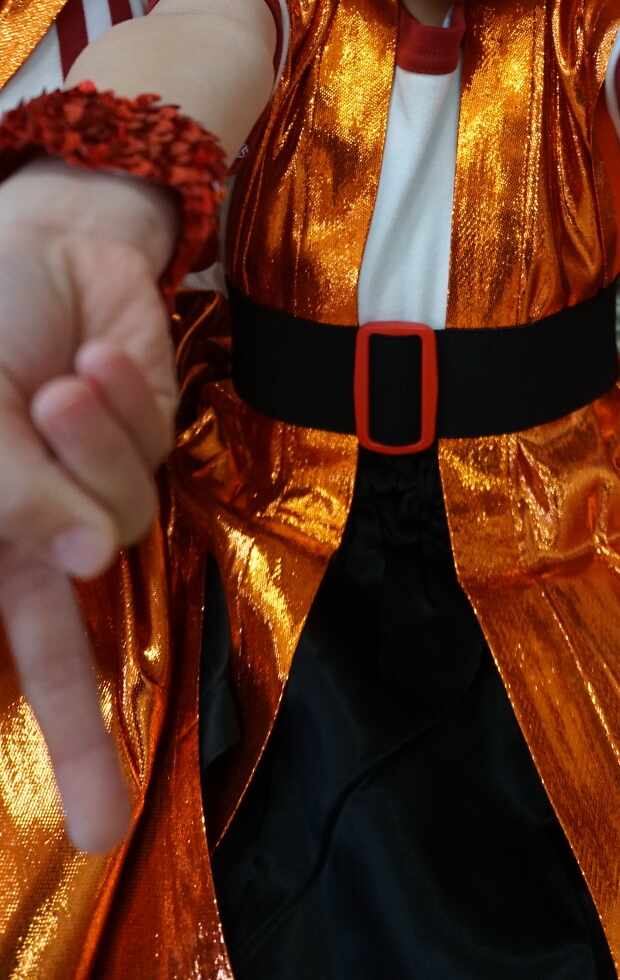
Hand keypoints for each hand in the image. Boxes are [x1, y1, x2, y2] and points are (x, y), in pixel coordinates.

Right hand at [0, 165, 176, 849]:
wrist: (44, 242)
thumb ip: (10, 495)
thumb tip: (90, 558)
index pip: (18, 650)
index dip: (52, 729)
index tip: (79, 829)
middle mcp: (40, 529)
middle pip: (62, 653)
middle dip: (81, 737)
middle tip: (98, 827)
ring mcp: (96, 486)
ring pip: (120, 517)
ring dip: (82, 442)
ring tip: (52, 384)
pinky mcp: (153, 436)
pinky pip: (152, 447)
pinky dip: (120, 399)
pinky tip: (93, 358)